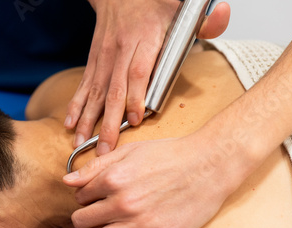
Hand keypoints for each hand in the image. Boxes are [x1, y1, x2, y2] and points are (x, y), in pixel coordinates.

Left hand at [63, 135, 242, 227]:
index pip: (81, 195)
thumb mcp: (129, 151)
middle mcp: (122, 203)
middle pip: (82, 220)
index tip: (89, 200)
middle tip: (81, 223)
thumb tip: (66, 180)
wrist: (210, 165)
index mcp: (113, 178)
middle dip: (77, 222)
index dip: (82, 198)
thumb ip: (95, 166)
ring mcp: (139, 225)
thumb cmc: (170, 154)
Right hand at [64, 0, 229, 154]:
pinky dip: (76, 106)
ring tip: (81, 143)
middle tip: (105, 149)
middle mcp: (120, 49)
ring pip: (94, 92)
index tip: (135, 120)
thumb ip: (204, 20)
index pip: (138, 71)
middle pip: (113, 90)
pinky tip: (71, 124)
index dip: (135, 97)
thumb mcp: (182, 8)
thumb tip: (221, 18)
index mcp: (144, 37)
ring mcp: (104, 57)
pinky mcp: (93, 61)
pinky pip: (83, 86)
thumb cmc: (153, 4)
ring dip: (87, 120)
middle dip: (108, 122)